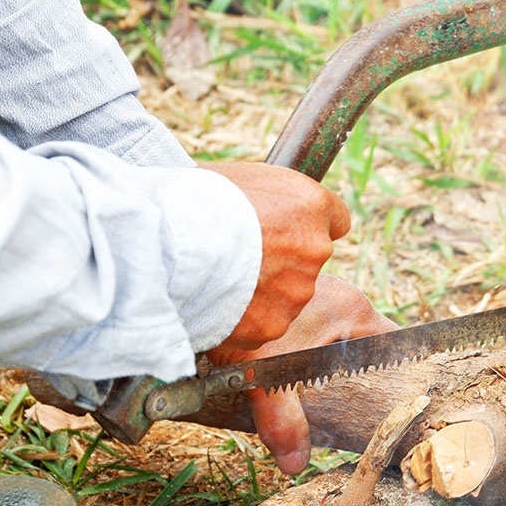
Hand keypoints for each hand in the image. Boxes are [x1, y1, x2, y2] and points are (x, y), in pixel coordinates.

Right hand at [199, 161, 351, 347]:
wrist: (169, 244)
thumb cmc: (194, 201)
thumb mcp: (243, 180)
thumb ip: (272, 202)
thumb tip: (270, 213)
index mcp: (311, 205)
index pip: (336, 221)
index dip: (307, 228)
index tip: (288, 232)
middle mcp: (315, 249)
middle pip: (307, 262)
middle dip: (280, 262)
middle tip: (241, 258)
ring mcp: (297, 292)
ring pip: (286, 296)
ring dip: (262, 293)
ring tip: (222, 279)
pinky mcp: (273, 325)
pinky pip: (262, 323)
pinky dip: (243, 319)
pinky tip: (217, 302)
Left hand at [206, 275, 397, 473]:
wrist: (205, 270)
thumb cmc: (241, 312)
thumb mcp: (264, 373)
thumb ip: (282, 419)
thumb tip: (295, 464)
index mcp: (350, 308)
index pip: (392, 342)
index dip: (396, 371)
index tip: (391, 397)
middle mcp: (338, 293)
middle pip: (363, 338)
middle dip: (356, 369)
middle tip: (350, 403)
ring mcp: (315, 287)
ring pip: (335, 328)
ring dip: (328, 355)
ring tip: (317, 389)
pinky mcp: (290, 291)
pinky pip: (311, 320)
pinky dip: (305, 342)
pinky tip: (285, 364)